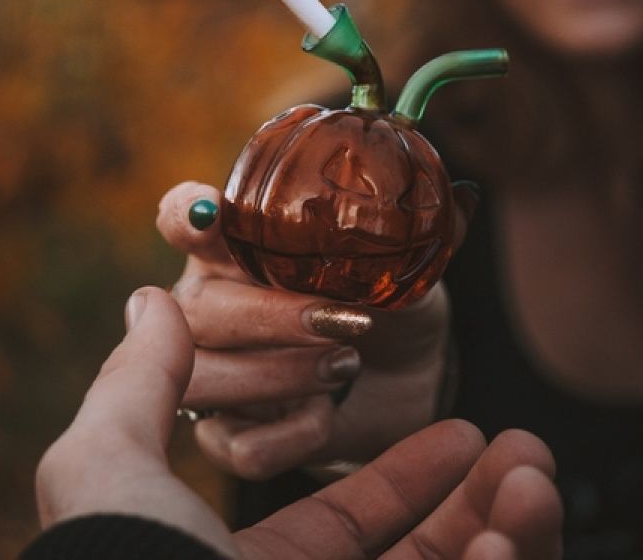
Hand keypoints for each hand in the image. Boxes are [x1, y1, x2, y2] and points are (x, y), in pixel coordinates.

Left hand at [35, 285, 561, 559]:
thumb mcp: (105, 469)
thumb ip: (134, 386)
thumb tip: (151, 302)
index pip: (343, 527)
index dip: (409, 475)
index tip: (468, 428)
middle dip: (482, 504)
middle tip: (525, 452)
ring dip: (511, 535)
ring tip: (533, 476)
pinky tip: (508, 543)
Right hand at [159, 181, 456, 478]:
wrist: (403, 383)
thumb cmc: (388, 305)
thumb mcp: (408, 265)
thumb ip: (419, 233)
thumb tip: (459, 197)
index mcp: (236, 247)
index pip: (184, 217)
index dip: (187, 216)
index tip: (209, 217)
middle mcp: (208, 303)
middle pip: (196, 309)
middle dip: (268, 315)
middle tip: (341, 321)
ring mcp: (209, 370)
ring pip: (200, 378)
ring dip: (275, 375)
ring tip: (345, 364)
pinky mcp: (228, 433)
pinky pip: (233, 445)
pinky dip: (288, 435)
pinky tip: (323, 417)